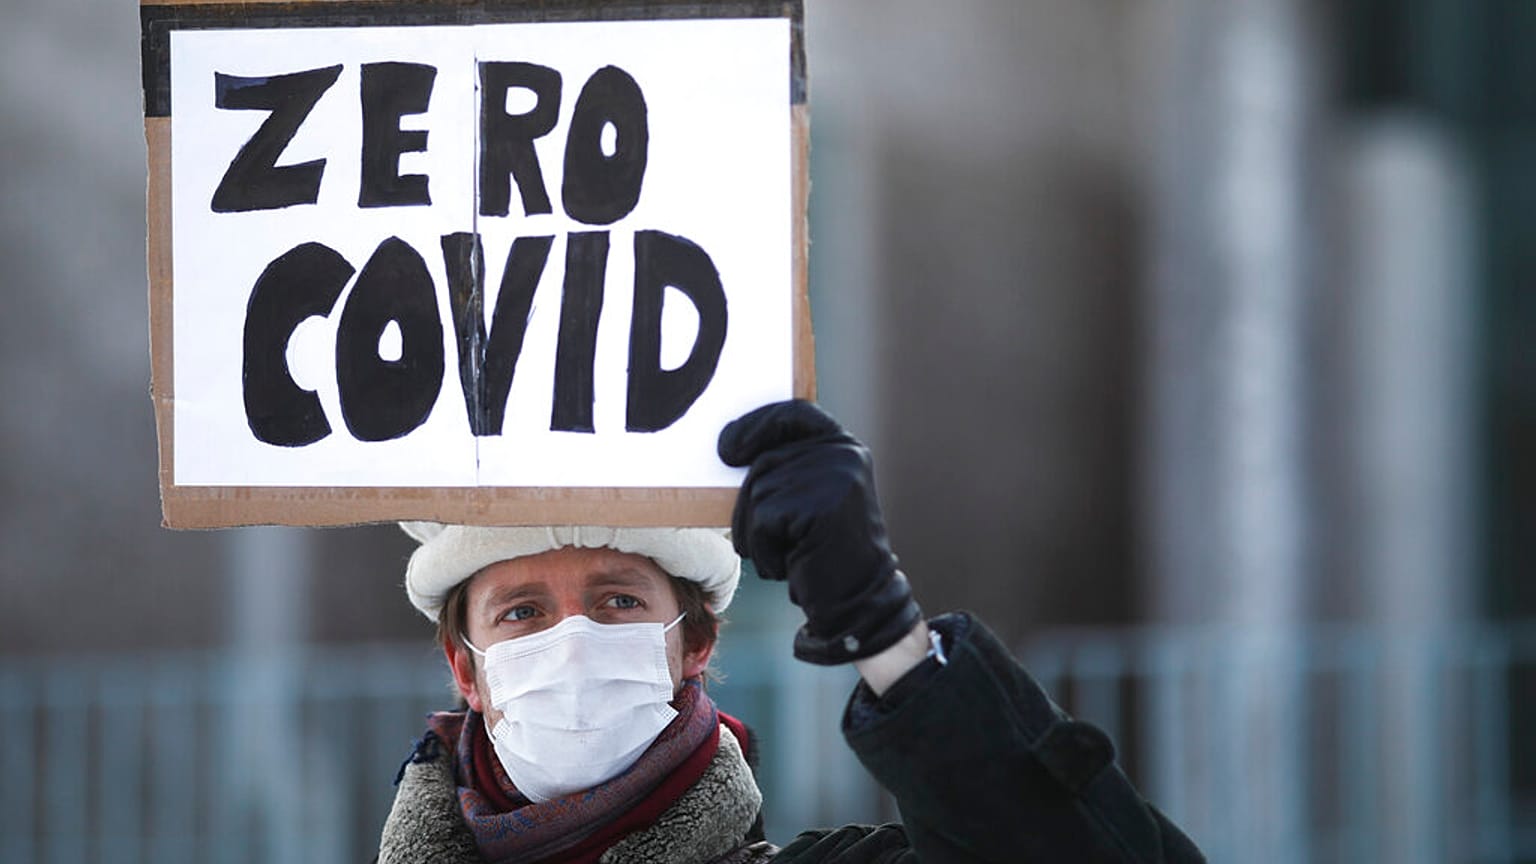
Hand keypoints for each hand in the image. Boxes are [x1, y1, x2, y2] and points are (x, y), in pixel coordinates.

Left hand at [718, 400, 921, 664]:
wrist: (856, 599)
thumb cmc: (822, 551)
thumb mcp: (808, 498)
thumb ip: (785, 469)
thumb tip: (727, 447)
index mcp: (843, 447)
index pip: (794, 413)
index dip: (757, 424)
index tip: (727, 448)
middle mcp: (844, 455)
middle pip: (766, 461)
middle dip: (748, 503)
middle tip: (759, 539)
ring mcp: (836, 478)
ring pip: (760, 493)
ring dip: (757, 532)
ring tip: (786, 553)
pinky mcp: (821, 507)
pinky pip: (764, 521)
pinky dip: (765, 549)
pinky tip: (789, 564)